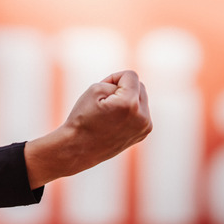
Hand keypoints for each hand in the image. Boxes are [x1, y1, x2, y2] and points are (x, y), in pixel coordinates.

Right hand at [24, 71, 151, 188]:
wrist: (79, 148)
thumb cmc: (83, 117)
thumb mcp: (95, 89)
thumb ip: (117, 82)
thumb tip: (132, 89)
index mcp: (129, 104)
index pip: (130, 75)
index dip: (114, 78)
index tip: (102, 91)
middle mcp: (142, 117)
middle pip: (139, 86)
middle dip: (123, 88)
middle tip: (104, 102)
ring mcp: (144, 127)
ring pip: (141, 99)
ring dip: (128, 100)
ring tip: (110, 112)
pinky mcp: (143, 134)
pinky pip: (141, 112)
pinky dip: (130, 111)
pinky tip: (115, 121)